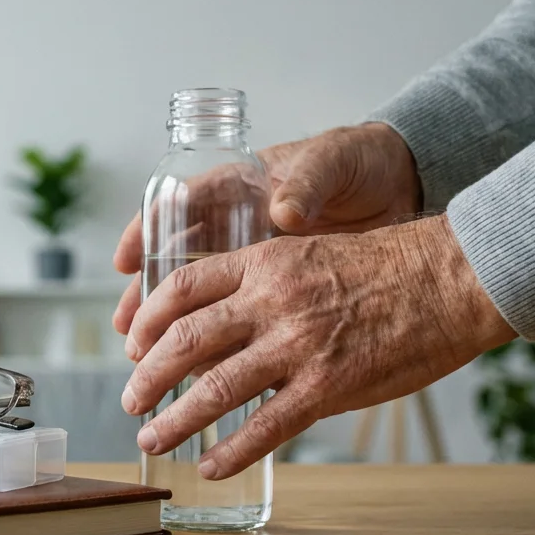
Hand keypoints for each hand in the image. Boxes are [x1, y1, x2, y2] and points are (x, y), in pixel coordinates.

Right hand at [112, 123, 422, 334]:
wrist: (409, 184)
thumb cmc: (364, 163)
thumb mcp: (335, 162)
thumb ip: (309, 184)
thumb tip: (283, 213)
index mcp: (241, 186)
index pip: (178, 207)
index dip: (145, 232)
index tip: (124, 260)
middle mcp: (239, 225)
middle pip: (180, 264)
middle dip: (147, 302)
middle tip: (127, 332)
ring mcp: (260, 261)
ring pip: (204, 299)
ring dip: (173, 332)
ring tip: (147, 362)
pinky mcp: (283, 287)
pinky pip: (243, 319)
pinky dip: (220, 345)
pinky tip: (201, 372)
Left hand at [119, 215, 515, 479]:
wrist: (452, 277)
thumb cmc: (386, 267)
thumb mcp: (308, 256)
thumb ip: (261, 286)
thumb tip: (218, 329)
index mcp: (262, 264)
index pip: (180, 288)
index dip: (145, 321)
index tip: (131, 345)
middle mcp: (270, 301)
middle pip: (183, 340)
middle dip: (146, 377)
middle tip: (130, 401)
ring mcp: (298, 345)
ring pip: (214, 388)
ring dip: (174, 420)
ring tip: (152, 439)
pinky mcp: (329, 386)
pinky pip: (265, 426)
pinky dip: (230, 451)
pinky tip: (210, 465)